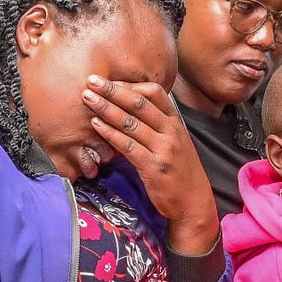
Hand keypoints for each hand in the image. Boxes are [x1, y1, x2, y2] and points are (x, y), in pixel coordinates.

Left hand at [82, 76, 218, 255]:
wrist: (193, 201)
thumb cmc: (180, 171)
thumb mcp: (175, 142)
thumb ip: (157, 125)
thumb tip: (130, 108)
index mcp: (176, 122)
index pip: (155, 93)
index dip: (130, 85)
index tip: (110, 81)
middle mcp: (171, 131)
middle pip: (139, 103)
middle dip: (113, 90)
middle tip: (92, 80)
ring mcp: (163, 149)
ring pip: (130, 122)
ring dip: (106, 108)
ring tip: (88, 98)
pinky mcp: (153, 167)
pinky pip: (127, 146)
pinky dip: (109, 133)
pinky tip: (95, 125)